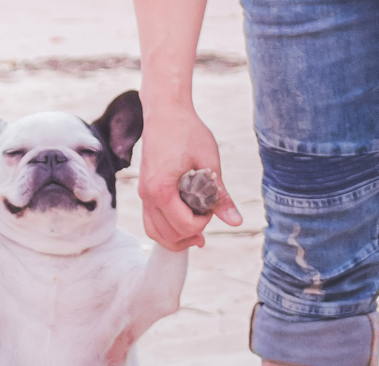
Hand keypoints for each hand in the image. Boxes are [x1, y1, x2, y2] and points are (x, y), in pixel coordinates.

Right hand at [137, 104, 241, 250]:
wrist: (165, 113)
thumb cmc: (187, 132)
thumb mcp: (209, 163)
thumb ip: (219, 195)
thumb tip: (235, 221)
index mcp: (162, 189)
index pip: (184, 225)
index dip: (203, 223)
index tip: (212, 207)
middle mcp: (147, 196)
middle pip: (168, 235)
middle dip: (191, 234)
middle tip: (207, 219)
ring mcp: (143, 195)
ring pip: (155, 233)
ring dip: (176, 238)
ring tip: (196, 235)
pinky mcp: (144, 191)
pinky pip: (150, 221)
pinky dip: (166, 229)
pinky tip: (183, 225)